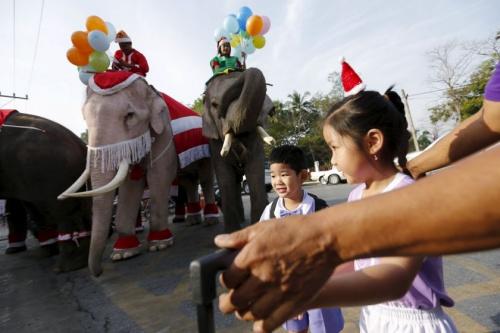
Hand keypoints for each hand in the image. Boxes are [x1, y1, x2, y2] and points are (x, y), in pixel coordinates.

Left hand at [215, 215, 338, 331]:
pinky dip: (261, 326)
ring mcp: (279, 291)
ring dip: (243, 313)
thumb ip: (238, 237)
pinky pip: (271, 323)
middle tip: (228, 301)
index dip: (225, 282)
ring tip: (244, 308)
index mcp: (252, 257)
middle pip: (235, 301)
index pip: (227, 280)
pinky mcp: (294, 302)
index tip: (228, 281)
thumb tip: (219, 242)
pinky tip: (259, 321)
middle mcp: (263, 276)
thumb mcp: (263, 227)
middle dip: (228, 303)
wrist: (326, 239)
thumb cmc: (295, 230)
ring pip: (250, 314)